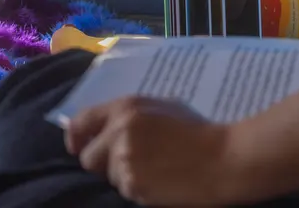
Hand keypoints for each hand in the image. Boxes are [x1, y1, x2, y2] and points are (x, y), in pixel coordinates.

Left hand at [65, 96, 232, 205]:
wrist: (223, 158)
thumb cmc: (196, 130)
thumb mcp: (159, 107)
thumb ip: (128, 115)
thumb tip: (103, 127)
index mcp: (124, 107)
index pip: (81, 121)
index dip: (74, 137)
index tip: (76, 147)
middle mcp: (118, 130)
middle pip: (88, 157)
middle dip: (102, 164)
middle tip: (127, 165)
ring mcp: (125, 159)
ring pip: (109, 177)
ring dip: (124, 178)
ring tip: (154, 171)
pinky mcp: (135, 185)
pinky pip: (125, 192)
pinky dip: (138, 191)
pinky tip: (160, 183)